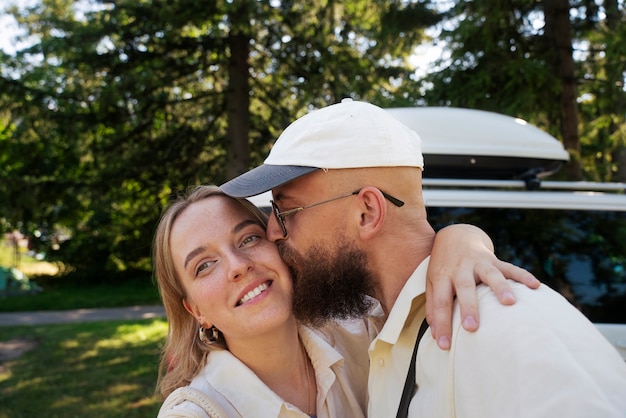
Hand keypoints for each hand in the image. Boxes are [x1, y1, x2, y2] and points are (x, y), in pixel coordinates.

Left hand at [426, 224, 539, 349]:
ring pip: (490, 274)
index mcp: (442, 276)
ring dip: (500, 287)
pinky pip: (510, 267)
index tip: (443, 346)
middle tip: (471, 328)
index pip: (440, 302)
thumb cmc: (443, 266)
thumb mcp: (432, 282)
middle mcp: (460, 269)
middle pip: (464, 288)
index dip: (441, 324)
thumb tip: (435, 332)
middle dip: (469, 307)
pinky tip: (535, 286)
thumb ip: (433, 305)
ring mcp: (478, 263)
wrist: (455, 236)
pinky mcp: (494, 260)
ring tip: (510, 303)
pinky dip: (523, 275)